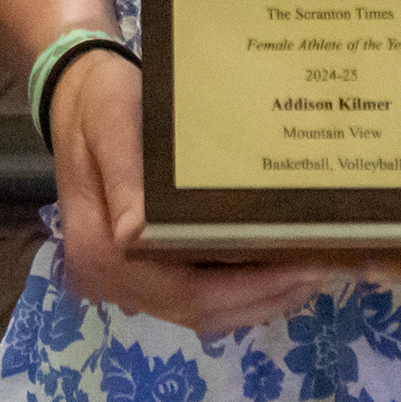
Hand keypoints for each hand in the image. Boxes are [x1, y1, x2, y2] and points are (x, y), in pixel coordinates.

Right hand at [46, 48, 329, 339]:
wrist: (76, 91)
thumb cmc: (100, 100)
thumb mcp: (112, 124)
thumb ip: (124, 178)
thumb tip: (133, 237)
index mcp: (99, 251)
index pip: (185, 292)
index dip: (247, 290)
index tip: (301, 268)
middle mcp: (109, 279)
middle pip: (200, 310)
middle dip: (264, 298)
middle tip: (323, 271)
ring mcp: (125, 280)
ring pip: (202, 310)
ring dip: (257, 300)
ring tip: (310, 274)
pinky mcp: (141, 268)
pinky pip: (196, 294)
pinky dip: (239, 291)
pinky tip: (276, 270)